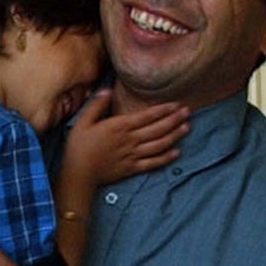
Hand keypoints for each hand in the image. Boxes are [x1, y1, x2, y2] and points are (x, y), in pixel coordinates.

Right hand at [62, 89, 187, 185]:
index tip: (176, 104)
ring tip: (186, 128)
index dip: (164, 110)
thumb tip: (106, 90)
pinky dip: (166, 158)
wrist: (78, 175)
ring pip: (159, 144)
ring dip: (174, 136)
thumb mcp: (82, 122)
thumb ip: (96, 105)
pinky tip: (176, 152)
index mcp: (119, 126)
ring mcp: (132, 155)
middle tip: (188, 112)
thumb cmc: (78, 147)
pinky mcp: (132, 168)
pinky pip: (153, 163)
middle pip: (157, 129)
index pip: (147, 116)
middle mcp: (129, 140)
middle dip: (174, 120)